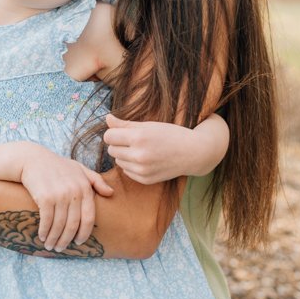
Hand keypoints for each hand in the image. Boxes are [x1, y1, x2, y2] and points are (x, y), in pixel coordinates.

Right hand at [20, 147, 112, 251]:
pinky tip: (42, 236)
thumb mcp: (79, 169)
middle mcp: (74, 192)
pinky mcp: (45, 197)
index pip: (89, 217)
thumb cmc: (57, 166)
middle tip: (61, 248)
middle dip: (66, 240)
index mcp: (85, 187)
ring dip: (54, 239)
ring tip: (50, 246)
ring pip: (59, 225)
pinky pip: (47, 221)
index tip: (78, 242)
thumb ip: (96, 180)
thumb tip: (111, 193)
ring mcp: (60, 195)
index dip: (84, 233)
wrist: (32, 159)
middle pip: (73, 225)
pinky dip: (44, 231)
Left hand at [104, 113, 227, 182]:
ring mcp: (142, 170)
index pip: (109, 136)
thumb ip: (125, 123)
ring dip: (124, 155)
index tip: (122, 131)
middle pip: (111, 150)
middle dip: (118, 144)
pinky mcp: (145, 180)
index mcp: (139, 138)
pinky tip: (145, 160)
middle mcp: (139, 156)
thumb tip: (106, 118)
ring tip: (140, 149)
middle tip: (132, 140)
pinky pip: (126, 172)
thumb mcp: (148, 125)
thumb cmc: (170, 134)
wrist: (192, 153)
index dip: (113, 133)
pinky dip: (131, 166)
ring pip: (118, 161)